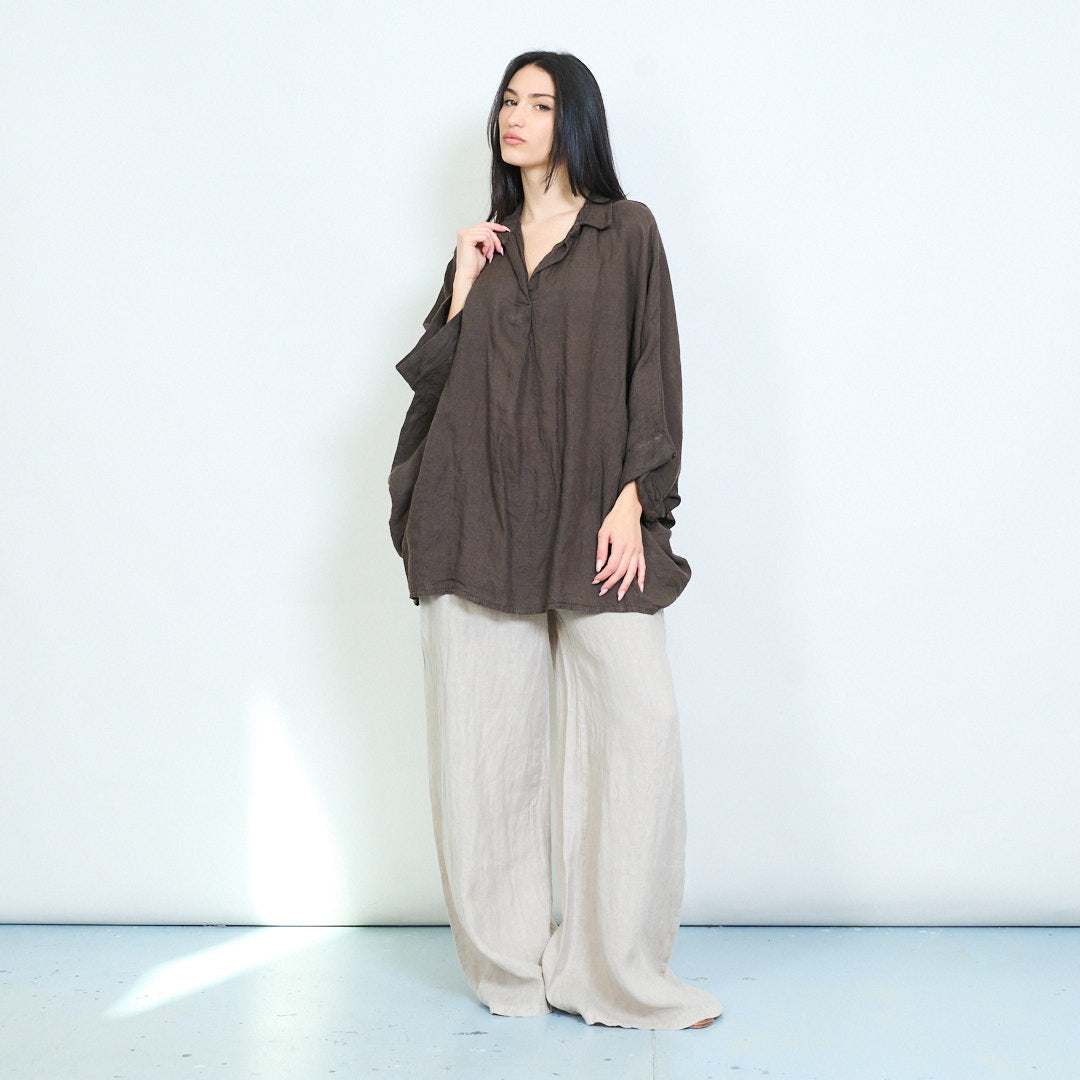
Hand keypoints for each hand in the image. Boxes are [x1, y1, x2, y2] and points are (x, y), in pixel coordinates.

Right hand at [447, 222, 508, 321]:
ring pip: (487, 232)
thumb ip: (488, 239)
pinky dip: (488, 245)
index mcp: (466, 233)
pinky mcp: (466, 237)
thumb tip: (500, 231)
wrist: (468, 276)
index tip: (506, 230)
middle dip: (496, 239)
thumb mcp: (484, 249)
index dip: (495, 226)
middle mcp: (463, 231)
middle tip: (499, 250)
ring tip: (489, 255)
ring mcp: (464, 233)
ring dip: (492, 244)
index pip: (483, 225)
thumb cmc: (474, 266)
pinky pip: (485, 236)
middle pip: (486, 228)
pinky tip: (485, 254)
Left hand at [593, 482, 645, 601]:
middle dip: (611, 583)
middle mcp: (631, 550)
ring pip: (632, 573)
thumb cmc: (614, 520)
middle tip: (603, 592)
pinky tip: (640, 588)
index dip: (603, 575)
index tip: (595, 580)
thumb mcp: (603, 533)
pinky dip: (642, 578)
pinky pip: (643, 567)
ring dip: (626, 586)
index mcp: (621, 545)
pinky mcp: (641, 551)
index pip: (612, 566)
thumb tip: (599, 567)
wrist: (629, 510)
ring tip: (620, 596)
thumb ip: (601, 550)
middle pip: (621, 572)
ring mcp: (637, 551)